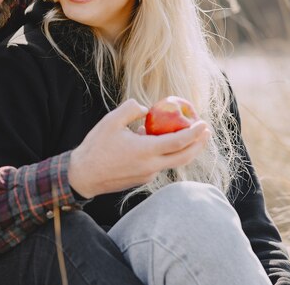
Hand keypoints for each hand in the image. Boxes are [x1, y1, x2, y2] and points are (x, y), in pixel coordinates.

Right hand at [68, 99, 209, 198]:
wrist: (83, 175)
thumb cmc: (96, 146)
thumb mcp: (111, 121)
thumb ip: (131, 109)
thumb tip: (146, 109)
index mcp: (146, 150)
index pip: (179, 141)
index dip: (195, 133)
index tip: (204, 124)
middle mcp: (151, 165)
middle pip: (184, 157)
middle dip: (199, 145)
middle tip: (205, 132)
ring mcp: (147, 175)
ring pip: (172, 162)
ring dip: (182, 150)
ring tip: (186, 136)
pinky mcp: (142, 180)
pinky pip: (158, 165)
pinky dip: (164, 155)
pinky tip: (155, 144)